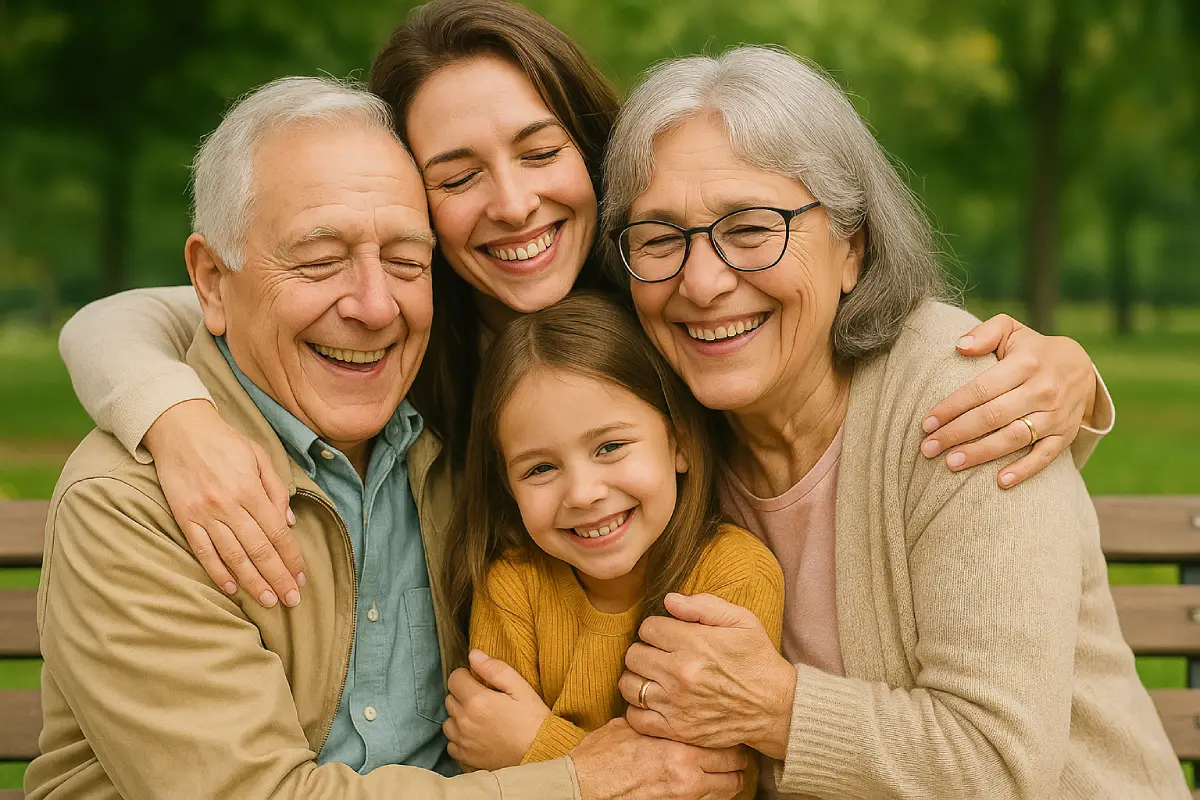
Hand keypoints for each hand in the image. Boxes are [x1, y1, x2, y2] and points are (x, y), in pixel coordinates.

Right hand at [142, 399, 304, 606]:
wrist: (180, 428)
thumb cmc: (225, 442)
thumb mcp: (260, 456)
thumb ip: (276, 489)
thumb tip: (290, 523)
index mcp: (250, 490)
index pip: (277, 533)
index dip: (291, 558)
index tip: (301, 578)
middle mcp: (228, 504)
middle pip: (259, 550)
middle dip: (277, 577)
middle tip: (291, 601)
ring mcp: (204, 513)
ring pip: (232, 555)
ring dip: (252, 581)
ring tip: (267, 601)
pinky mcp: (184, 517)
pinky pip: (202, 550)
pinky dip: (216, 571)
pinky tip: (230, 588)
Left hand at [443, 650, 549, 769]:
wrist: (541, 754)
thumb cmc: (533, 719)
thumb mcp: (520, 687)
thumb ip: (495, 669)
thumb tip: (473, 655)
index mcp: (477, 700)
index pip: (454, 678)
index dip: (466, 676)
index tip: (479, 681)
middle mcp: (465, 721)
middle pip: (450, 698)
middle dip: (463, 694)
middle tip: (484, 699)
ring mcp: (463, 741)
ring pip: (448, 721)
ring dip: (459, 716)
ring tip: (479, 717)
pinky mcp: (465, 758)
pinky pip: (451, 743)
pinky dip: (460, 738)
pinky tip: (476, 735)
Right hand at [572, 718, 746, 799]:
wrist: (582, 788)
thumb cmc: (600, 757)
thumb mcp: (630, 727)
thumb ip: (658, 721)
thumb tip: (670, 709)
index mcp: (678, 747)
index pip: (724, 740)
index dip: (729, 735)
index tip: (728, 730)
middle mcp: (687, 774)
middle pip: (735, 767)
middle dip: (736, 759)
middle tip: (734, 751)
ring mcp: (684, 797)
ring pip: (730, 789)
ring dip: (730, 778)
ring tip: (726, 770)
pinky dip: (714, 794)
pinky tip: (708, 785)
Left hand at [619, 593, 794, 759]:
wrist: (776, 707)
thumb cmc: (757, 660)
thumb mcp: (742, 621)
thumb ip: (704, 605)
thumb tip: (669, 599)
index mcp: (694, 642)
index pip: (648, 628)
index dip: (656, 629)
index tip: (667, 636)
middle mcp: (681, 673)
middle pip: (633, 655)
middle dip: (645, 651)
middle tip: (660, 656)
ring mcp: (676, 703)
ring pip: (628, 685)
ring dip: (637, 678)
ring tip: (653, 677)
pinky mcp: (677, 729)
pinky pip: (635, 717)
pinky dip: (637, 709)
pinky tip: (652, 701)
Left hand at [920, 313, 1097, 488]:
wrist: (1082, 366)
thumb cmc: (1032, 349)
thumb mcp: (1012, 330)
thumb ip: (986, 332)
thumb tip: (959, 346)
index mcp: (1026, 363)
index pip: (981, 389)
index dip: (952, 407)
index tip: (926, 423)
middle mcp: (1042, 390)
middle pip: (992, 416)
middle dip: (957, 433)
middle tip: (928, 448)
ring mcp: (1056, 415)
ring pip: (1014, 438)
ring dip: (981, 453)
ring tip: (951, 464)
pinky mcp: (1065, 435)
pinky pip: (1045, 456)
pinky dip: (1024, 471)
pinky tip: (999, 482)